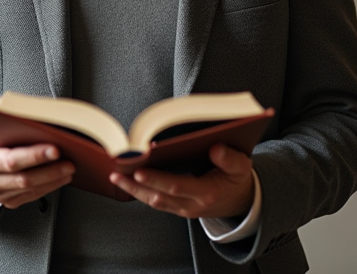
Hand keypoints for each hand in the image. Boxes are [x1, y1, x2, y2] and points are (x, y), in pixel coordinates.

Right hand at [0, 94, 74, 208]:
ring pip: (30, 189)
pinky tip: (62, 176)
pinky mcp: (9, 201)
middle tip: (70, 161)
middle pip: (23, 178)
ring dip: (54, 179)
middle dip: (50, 170)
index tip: (55, 148)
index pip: (11, 160)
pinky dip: (50, 187)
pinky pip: (32, 196)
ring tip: (70, 167)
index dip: (34, 156)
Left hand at [110, 143, 254, 219]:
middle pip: (159, 196)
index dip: (156, 179)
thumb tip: (216, 148)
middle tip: (117, 172)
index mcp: (208, 192)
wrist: (241, 202)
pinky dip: (140, 193)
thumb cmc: (237, 179)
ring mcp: (184, 209)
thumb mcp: (242, 166)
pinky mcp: (179, 208)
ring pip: (154, 202)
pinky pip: (156, 202)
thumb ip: (230, 159)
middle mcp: (193, 204)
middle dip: (135, 185)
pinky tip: (127, 182)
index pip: (177, 186)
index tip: (138, 169)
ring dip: (133, 190)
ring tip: (115, 176)